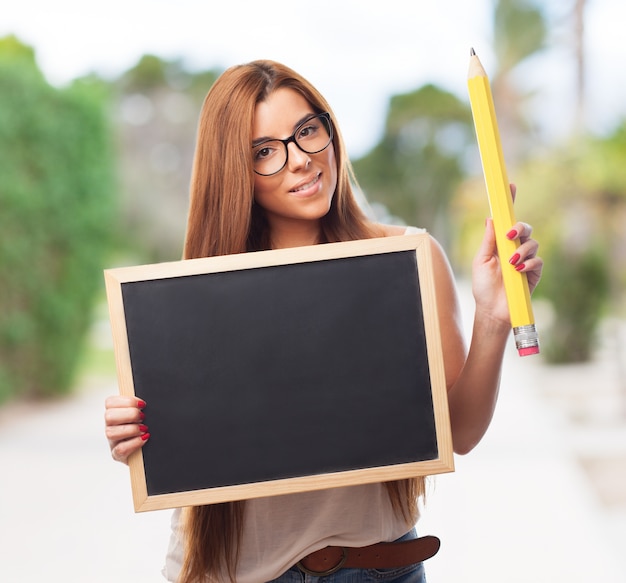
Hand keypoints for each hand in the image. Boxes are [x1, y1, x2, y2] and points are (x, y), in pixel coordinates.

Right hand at [104, 396, 149, 463]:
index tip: (142, 404)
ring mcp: (113, 441)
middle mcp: (111, 426)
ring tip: (144, 429)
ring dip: (131, 429)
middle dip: (130, 414)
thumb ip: (140, 407)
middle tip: (143, 417)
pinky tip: (144, 439)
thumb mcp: (143, 414)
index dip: (127, 401)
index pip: (110, 402)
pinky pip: (120, 449)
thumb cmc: (147, 428)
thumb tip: (143, 403)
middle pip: (109, 416)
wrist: (151, 450)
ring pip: (111, 433)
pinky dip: (134, 443)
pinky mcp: (117, 455)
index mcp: (115, 413)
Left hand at [472, 184, 542, 324]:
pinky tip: (519, 271)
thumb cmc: (483, 286)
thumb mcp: (481, 261)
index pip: (507, 220)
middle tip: (510, 236)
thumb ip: (488, 240)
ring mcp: (526, 259)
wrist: (493, 309)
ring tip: (511, 263)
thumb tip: (490, 218)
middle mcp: (515, 248)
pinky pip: (538, 261)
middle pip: (524, 227)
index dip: (509, 202)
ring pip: (533, 243)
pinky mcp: (535, 272)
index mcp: (500, 243)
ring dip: (522, 251)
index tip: (509, 185)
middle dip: (519, 228)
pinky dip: (529, 263)